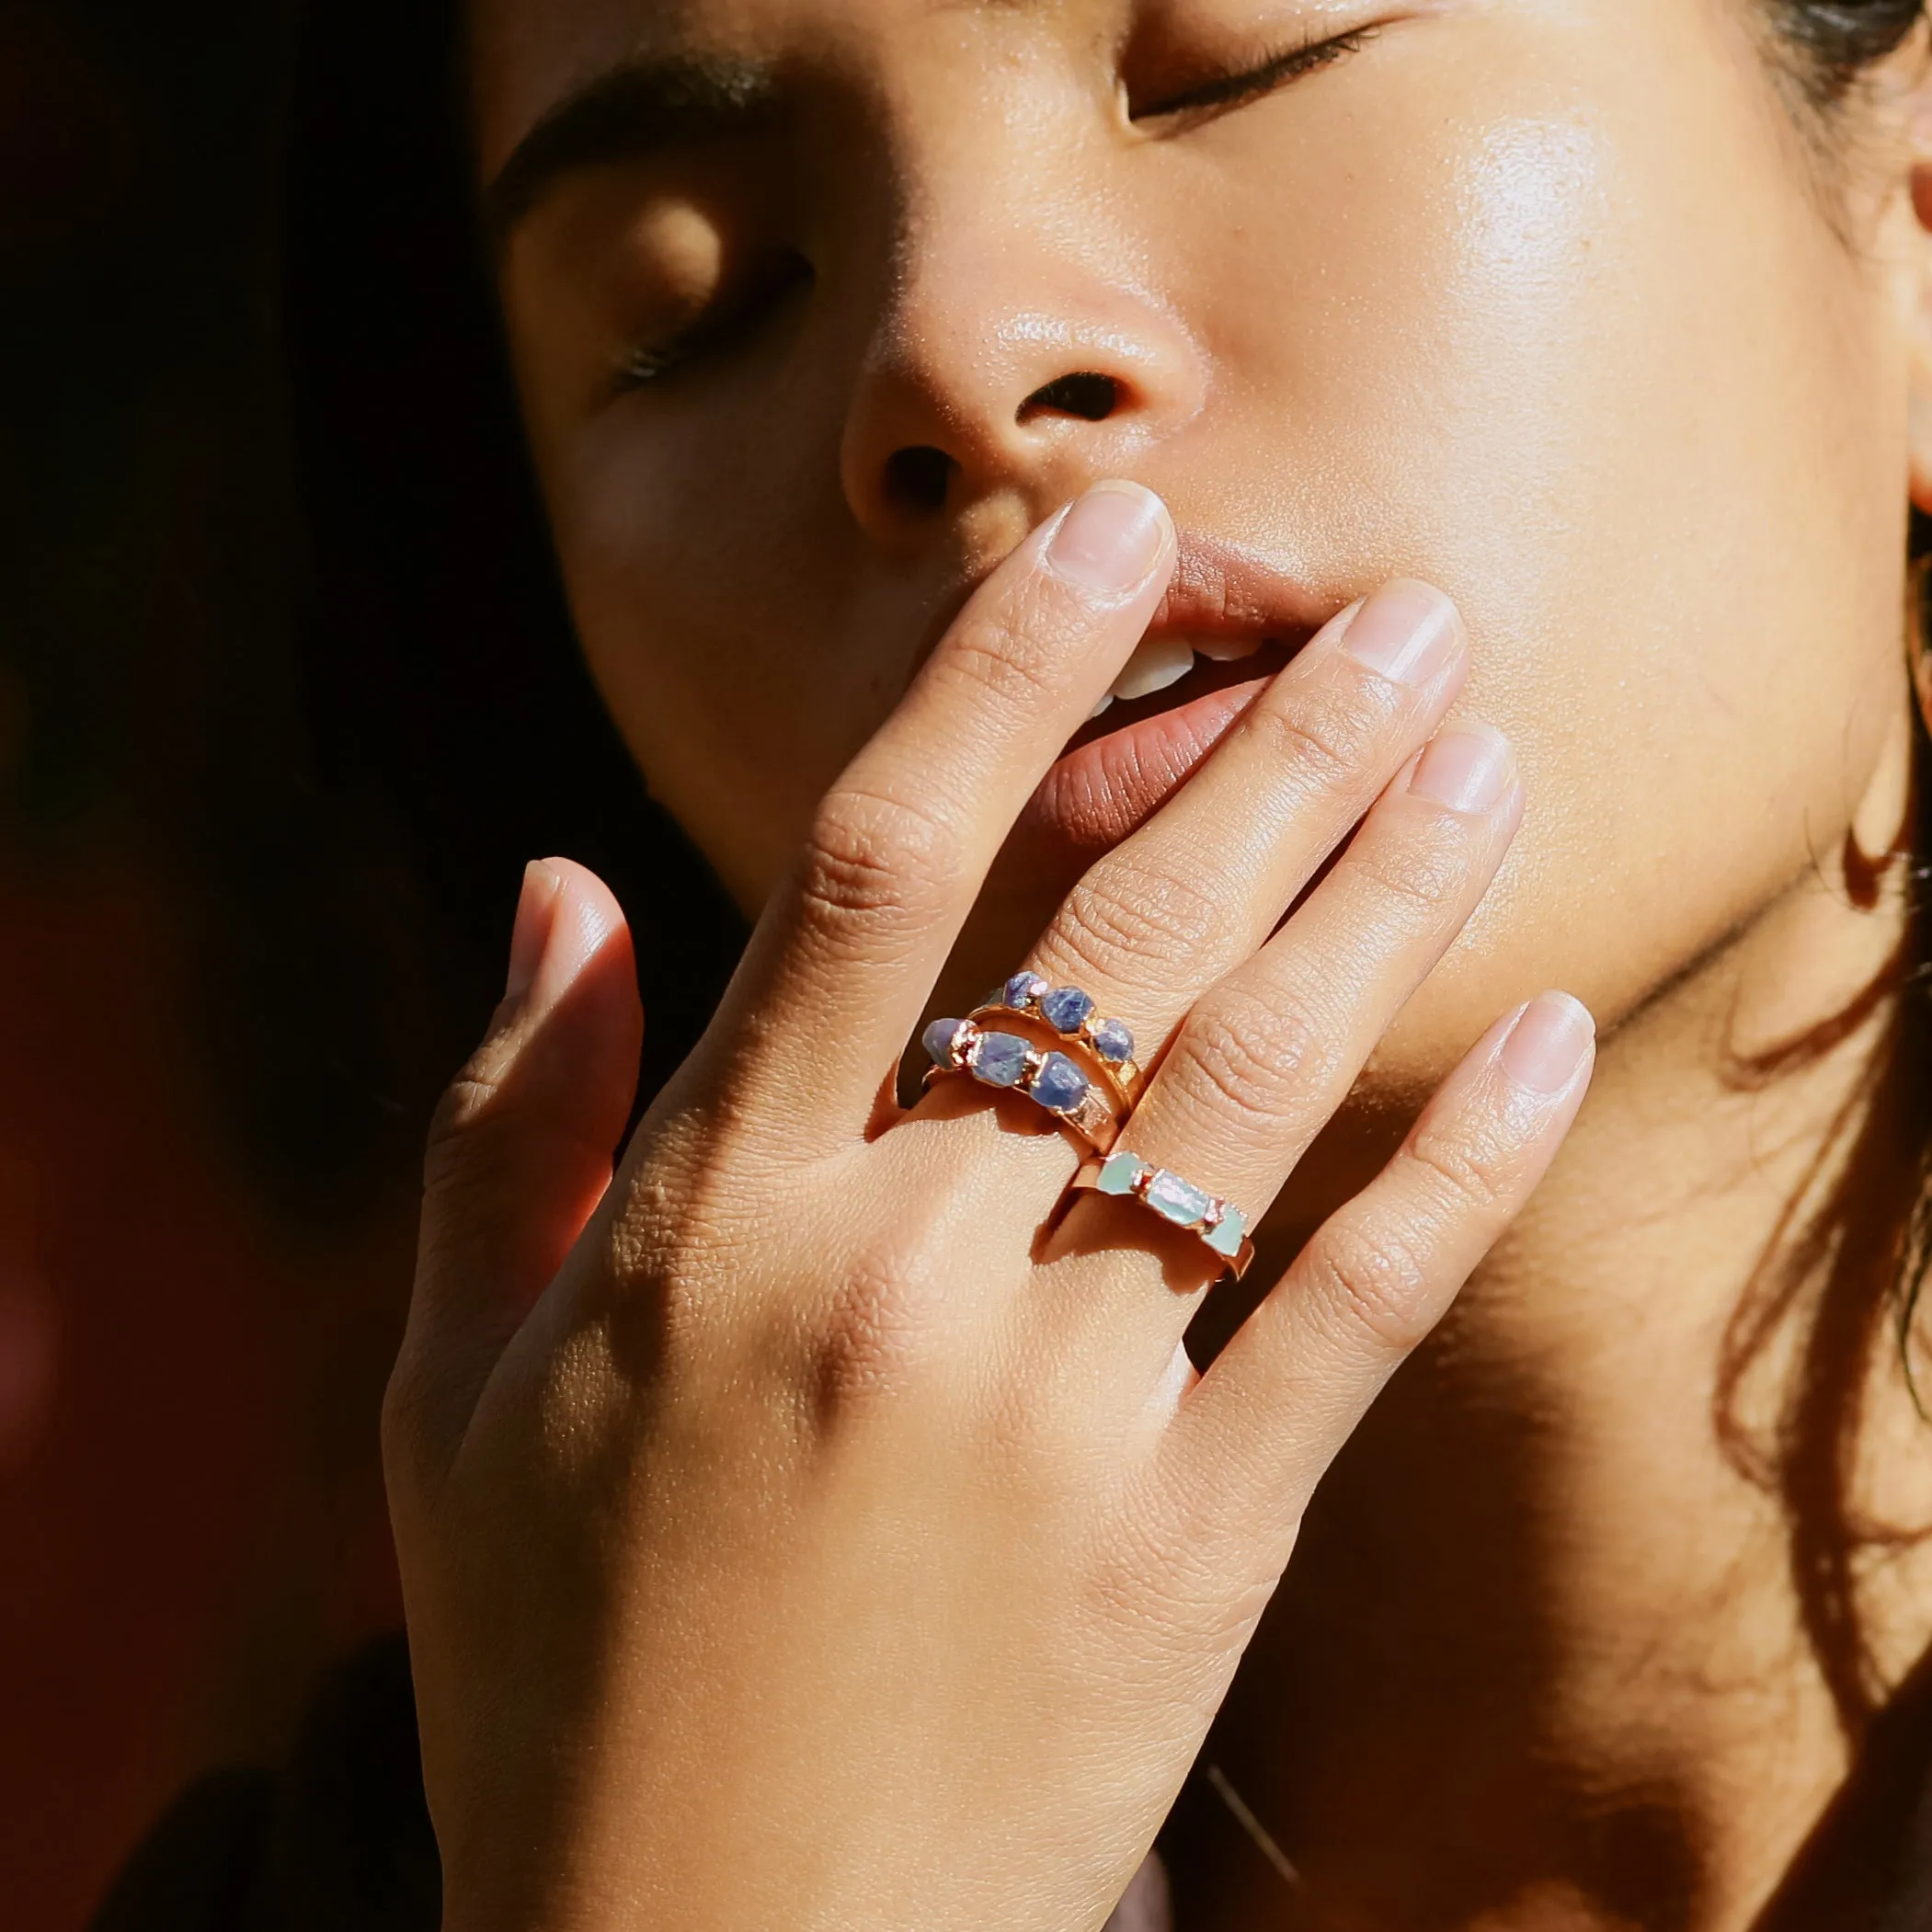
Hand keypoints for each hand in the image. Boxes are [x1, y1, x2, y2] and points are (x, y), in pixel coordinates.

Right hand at [384, 482, 1593, 1931]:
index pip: (865, 868)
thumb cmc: (550, 1665)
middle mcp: (891, 1271)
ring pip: (1246, 1085)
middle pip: (1108, 944)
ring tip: (1485, 748)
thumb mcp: (454, 1391)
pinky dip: (1457, 1165)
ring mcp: (1054, 1405)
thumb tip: (547, 879)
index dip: (999, 679)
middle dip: (1266, 752)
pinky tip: (1545, 1025)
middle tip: (1397, 613)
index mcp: (711, 1215)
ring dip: (1380, 897)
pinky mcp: (1188, 1543)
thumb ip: (501, 1123)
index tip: (1113, 538)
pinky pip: (1347, 1312)